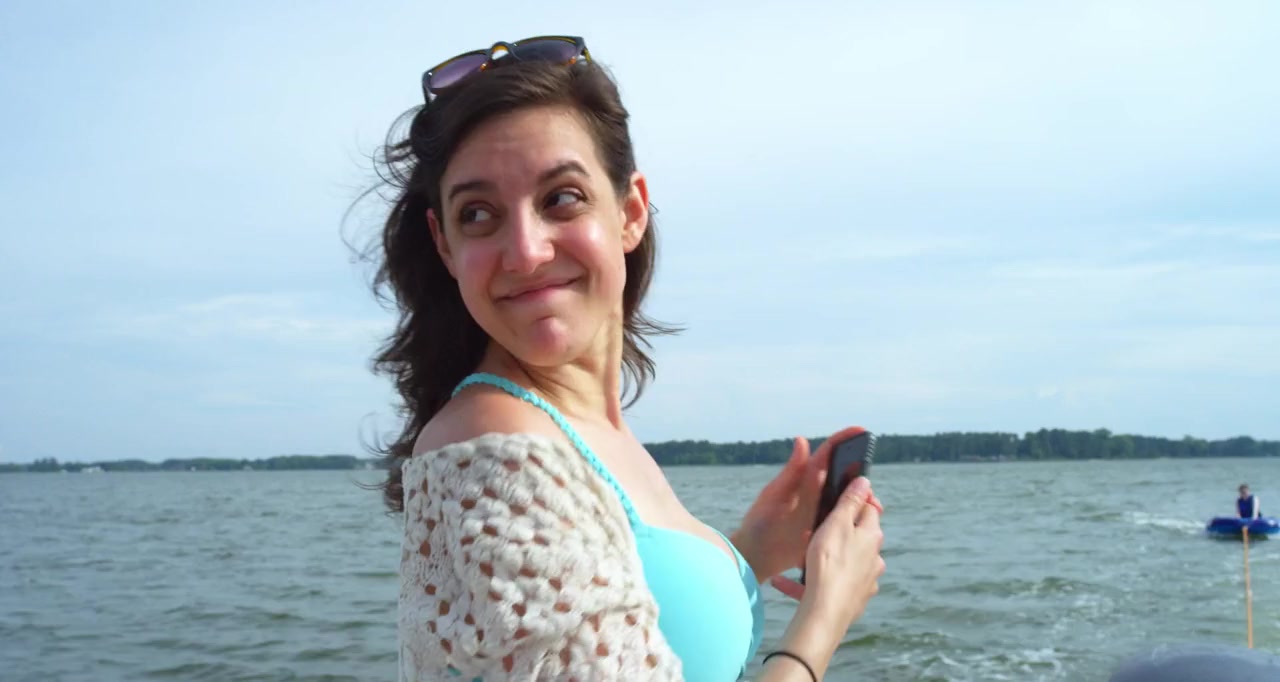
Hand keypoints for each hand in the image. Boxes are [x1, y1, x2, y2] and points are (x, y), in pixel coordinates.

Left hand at [731, 426, 873, 584]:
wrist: (756, 555)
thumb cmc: (760, 521)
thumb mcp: (775, 496)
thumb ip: (791, 471)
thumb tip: (801, 439)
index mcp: (805, 478)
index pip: (828, 454)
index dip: (844, 440)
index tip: (862, 430)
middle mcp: (817, 492)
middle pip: (845, 477)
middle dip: (862, 477)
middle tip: (870, 487)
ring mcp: (823, 511)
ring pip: (850, 499)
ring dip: (864, 500)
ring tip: (873, 507)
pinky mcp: (827, 530)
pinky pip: (847, 521)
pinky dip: (859, 520)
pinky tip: (867, 526)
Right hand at [784, 476, 884, 627]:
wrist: (825, 612)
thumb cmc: (829, 563)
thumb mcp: (836, 523)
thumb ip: (850, 501)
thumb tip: (865, 481)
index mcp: (872, 536)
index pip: (871, 508)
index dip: (855, 498)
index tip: (836, 495)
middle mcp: (874, 558)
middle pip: (855, 535)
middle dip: (834, 530)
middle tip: (810, 530)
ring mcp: (865, 580)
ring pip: (841, 561)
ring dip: (820, 556)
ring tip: (795, 558)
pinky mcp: (852, 599)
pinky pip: (830, 584)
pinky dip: (811, 581)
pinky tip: (784, 583)